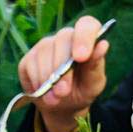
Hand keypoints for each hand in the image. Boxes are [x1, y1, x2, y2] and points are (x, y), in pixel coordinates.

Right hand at [18, 16, 110, 131]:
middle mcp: (65, 38)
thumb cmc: (82, 91)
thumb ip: (96, 66)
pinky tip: (43, 92)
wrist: (62, 107)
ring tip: (54, 99)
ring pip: (44, 54)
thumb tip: (103, 45)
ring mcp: (45, 45)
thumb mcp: (93, 84)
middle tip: (63, 92)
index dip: (83, 37)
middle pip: (62, 40)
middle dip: (62, 70)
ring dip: (48, 81)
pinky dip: (36, 82)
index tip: (81, 57)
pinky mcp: (29, 58)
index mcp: (86, 39)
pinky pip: (29, 66)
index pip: (86, 25)